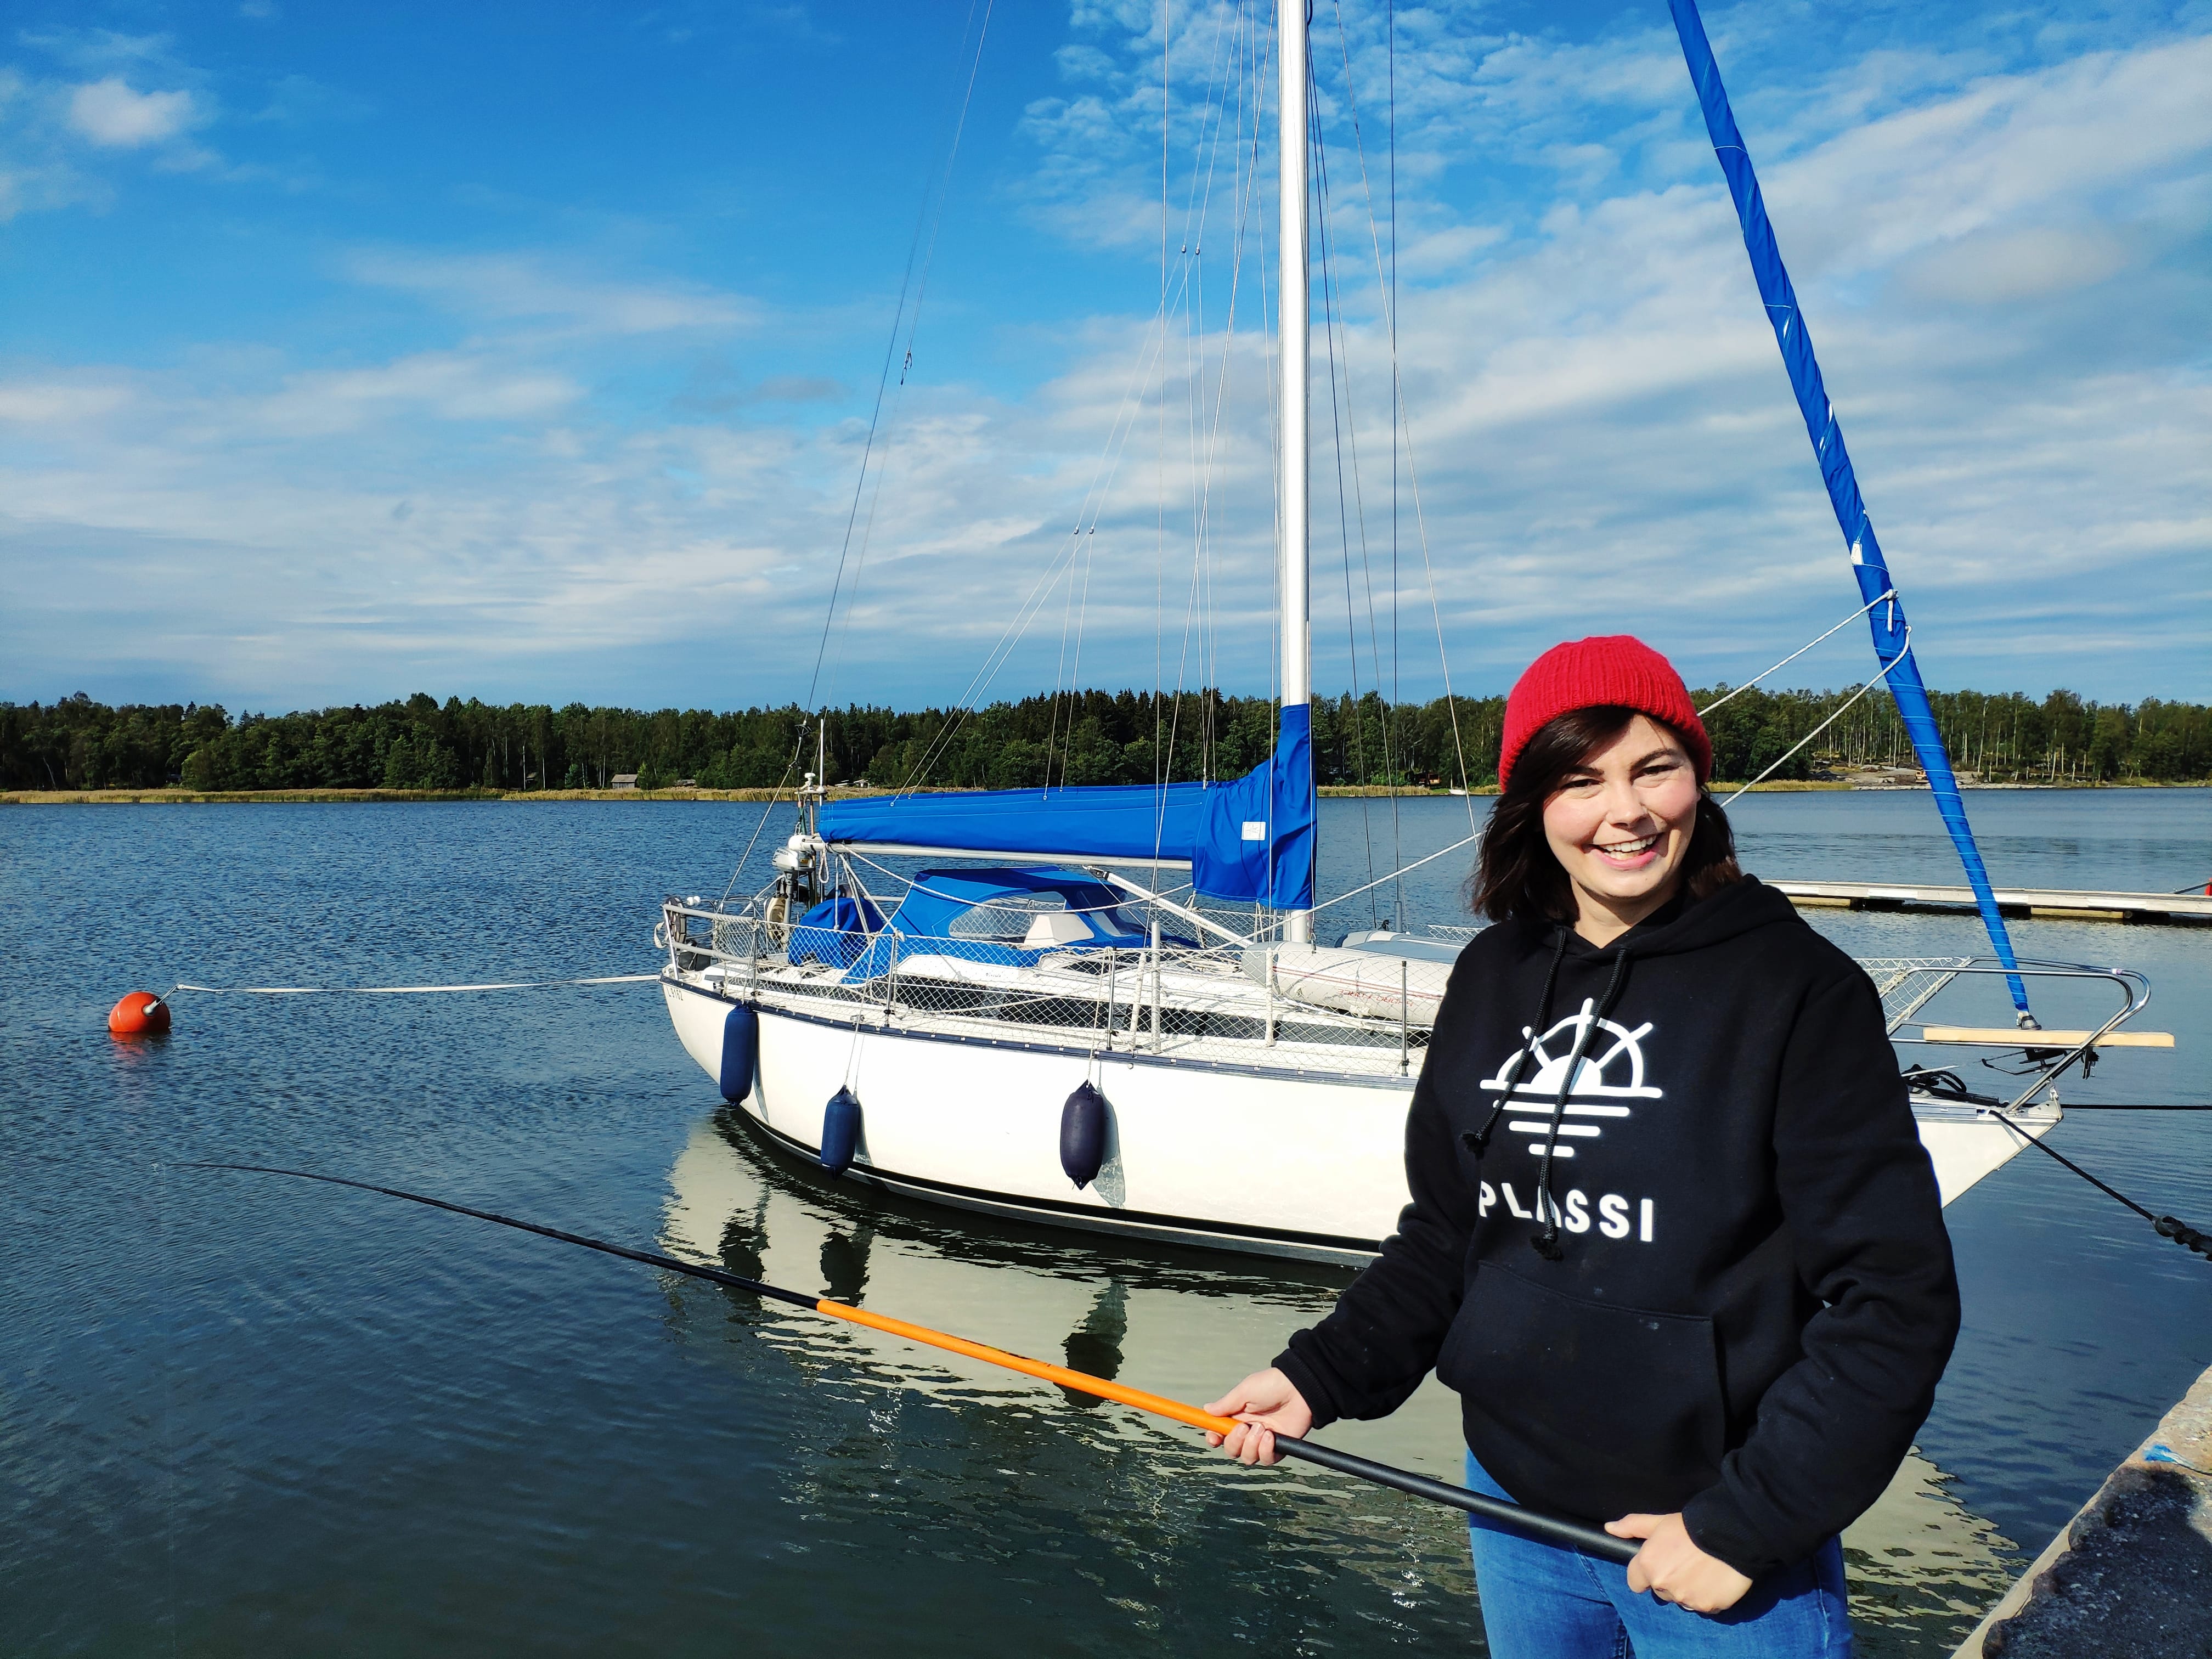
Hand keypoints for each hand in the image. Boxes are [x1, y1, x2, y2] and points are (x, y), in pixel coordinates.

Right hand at [1202, 1368, 1312, 1466]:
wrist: (1299, 1388)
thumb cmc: (1271, 1385)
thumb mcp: (1244, 1391)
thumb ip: (1226, 1404)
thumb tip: (1207, 1410)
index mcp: (1238, 1417)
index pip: (1220, 1433)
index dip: (1213, 1438)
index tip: (1213, 1438)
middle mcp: (1248, 1431)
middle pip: (1231, 1450)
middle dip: (1234, 1442)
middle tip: (1244, 1428)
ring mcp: (1263, 1441)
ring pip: (1247, 1458)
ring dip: (1251, 1445)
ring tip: (1262, 1428)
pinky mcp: (1279, 1448)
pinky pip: (1266, 1460)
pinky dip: (1265, 1450)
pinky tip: (1271, 1435)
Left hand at [1606, 1512, 1752, 1613]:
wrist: (1729, 1534)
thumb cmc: (1691, 1526)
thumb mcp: (1659, 1522)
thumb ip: (1633, 1526)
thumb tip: (1609, 1528)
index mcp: (1648, 1565)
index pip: (1634, 1582)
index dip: (1644, 1573)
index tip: (1657, 1564)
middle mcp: (1663, 1585)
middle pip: (1660, 1589)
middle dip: (1668, 1579)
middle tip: (1684, 1562)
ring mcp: (1685, 1598)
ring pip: (1680, 1599)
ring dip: (1687, 1589)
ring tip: (1701, 1569)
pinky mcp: (1707, 1607)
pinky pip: (1702, 1605)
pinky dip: (1706, 1596)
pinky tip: (1714, 1578)